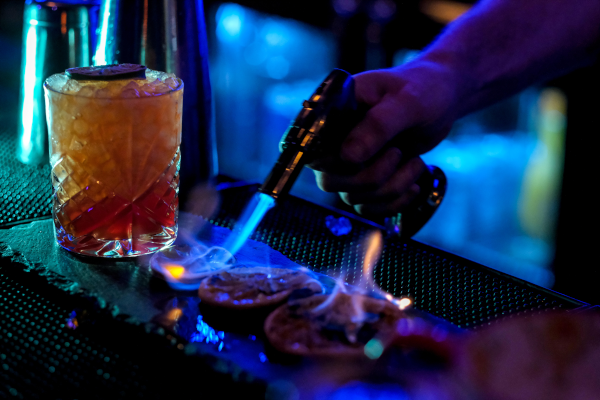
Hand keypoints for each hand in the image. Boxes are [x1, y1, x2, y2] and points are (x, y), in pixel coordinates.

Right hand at [309, 58, 464, 217]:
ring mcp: (349, 162)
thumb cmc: (422, 88)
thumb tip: (348, 157)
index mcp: (333, 112)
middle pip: (330, 180)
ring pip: (353, 197)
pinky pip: (368, 207)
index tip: (365, 157)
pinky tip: (414, 185)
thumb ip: (377, 126)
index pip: (311, 148)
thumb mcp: (407, 102)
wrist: (441, 98)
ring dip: (390, 188)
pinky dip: (394, 202)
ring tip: (415, 163)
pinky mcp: (367, 178)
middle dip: (371, 177)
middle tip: (398, 152)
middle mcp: (334, 140)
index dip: (333, 162)